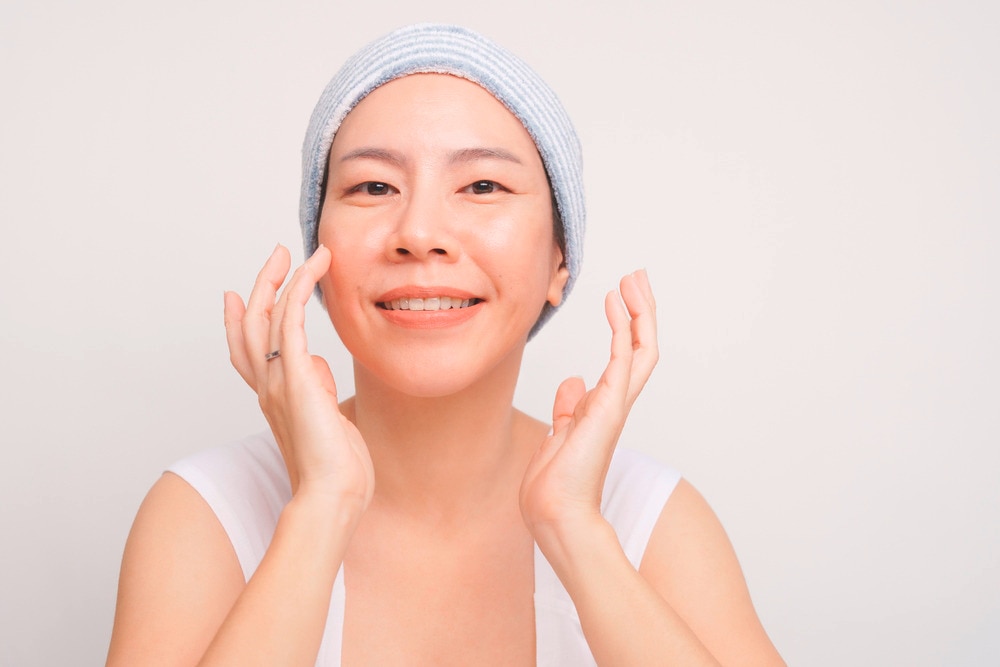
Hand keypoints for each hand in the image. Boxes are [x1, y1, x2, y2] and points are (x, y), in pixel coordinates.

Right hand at [223, 244, 373, 511]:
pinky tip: (312, 272)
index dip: (236, 320)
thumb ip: (319, 392)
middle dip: (262, 285)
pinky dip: (300, 292)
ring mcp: (279, 381)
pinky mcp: (296, 377)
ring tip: (303, 254)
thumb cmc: (336, 471)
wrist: (331, 497)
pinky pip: (292, 322)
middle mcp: (268, 387)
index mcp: (274, 399)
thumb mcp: (327, 422)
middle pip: (250, 325)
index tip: (233, 294)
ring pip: (268, 316)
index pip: (247, 352)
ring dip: (285, 279)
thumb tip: (319, 365)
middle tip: (277, 255)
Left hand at [519, 270, 657, 538]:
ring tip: (634, 279)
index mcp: (604, 408)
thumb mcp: (559, 435)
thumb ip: (568, 409)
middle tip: (637, 277)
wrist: (554, 512)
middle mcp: (616, 403)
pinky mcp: (609, 406)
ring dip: (639, 311)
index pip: (624, 357)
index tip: (618, 297)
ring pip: (641, 347)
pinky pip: (621, 357)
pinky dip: (621, 327)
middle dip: (641, 310)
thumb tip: (572, 382)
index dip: (626, 325)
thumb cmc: (554, 484)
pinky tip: (615, 303)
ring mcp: (616, 404)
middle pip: (641, 346)